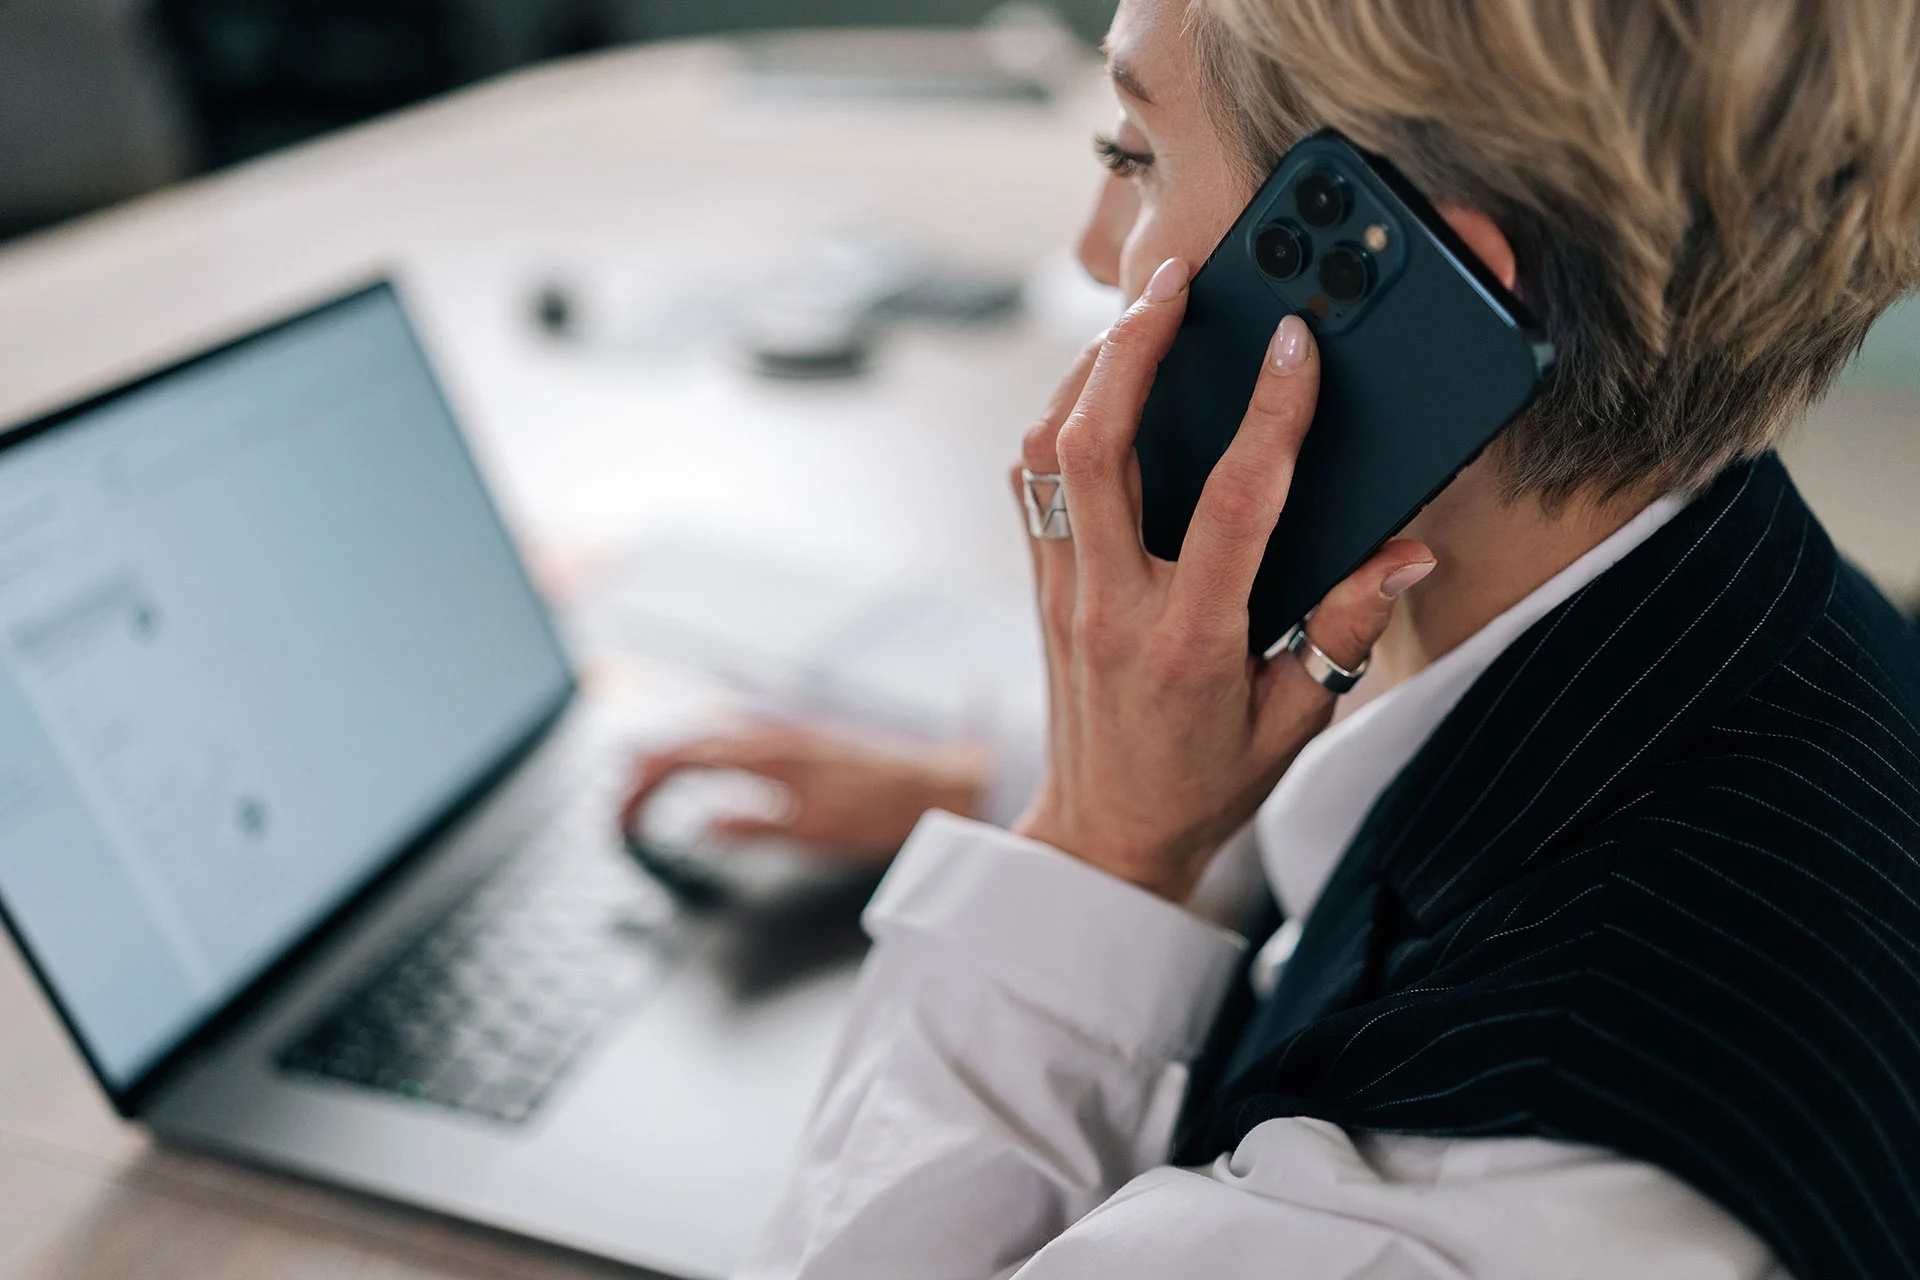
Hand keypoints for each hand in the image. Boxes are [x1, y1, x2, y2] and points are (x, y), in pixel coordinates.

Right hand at [619, 722, 990, 864]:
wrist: (938, 784)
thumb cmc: (883, 809)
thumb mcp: (815, 831)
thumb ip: (754, 826)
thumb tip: (705, 826)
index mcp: (765, 752)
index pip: (680, 759)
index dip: (641, 788)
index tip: (622, 819)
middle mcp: (770, 732)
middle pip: (685, 738)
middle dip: (642, 767)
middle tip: (617, 801)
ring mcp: (785, 732)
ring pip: (708, 733)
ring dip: (670, 755)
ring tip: (642, 780)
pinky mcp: (800, 741)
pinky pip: (734, 736)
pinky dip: (702, 751)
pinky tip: (706, 766)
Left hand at [1012, 258, 1435, 902]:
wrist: (1106, 835)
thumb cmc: (1206, 782)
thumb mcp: (1294, 721)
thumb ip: (1343, 631)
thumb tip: (1403, 550)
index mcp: (1191, 642)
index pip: (1232, 507)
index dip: (1270, 417)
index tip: (1294, 344)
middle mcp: (1111, 605)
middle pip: (1098, 450)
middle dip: (1133, 349)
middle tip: (1174, 280)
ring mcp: (1061, 591)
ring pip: (1048, 453)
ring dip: (1087, 370)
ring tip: (1138, 312)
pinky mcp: (1039, 585)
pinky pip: (1033, 480)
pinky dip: (1062, 417)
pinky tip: (1101, 385)